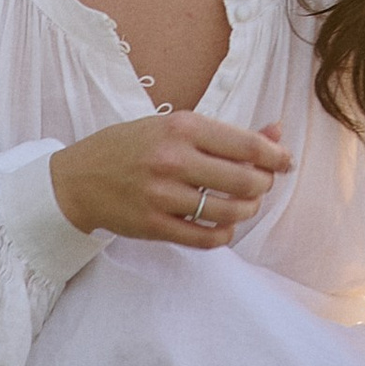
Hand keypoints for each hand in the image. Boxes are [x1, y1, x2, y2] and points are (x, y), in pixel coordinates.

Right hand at [50, 112, 290, 247]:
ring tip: (243, 204)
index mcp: (181, 127)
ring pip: (230, 212)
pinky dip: (224, 234)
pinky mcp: (154, 226)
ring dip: (247, 211)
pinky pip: (206, 238)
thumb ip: (226, 133)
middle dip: (263, 185)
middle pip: (245, 181)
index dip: (276, 156)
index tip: (285, 162)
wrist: (79, 179)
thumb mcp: (175, 127)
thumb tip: (276, 134)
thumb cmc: (132, 146)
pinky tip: (223, 224)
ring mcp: (162, 196)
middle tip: (261, 184)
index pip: (247, 146)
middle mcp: (173, 160)